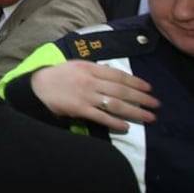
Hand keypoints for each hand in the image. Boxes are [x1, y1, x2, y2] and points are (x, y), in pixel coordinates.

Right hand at [30, 60, 159, 132]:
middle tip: (156, 104)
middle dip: (141, 98)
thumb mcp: (76, 65)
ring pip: (115, 104)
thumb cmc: (58, 75)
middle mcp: (90, 81)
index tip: (149, 88)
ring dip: (134, 111)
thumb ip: (96, 68)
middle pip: (121, 90)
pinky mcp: (79, 110)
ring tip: (148, 117)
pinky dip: (115, 122)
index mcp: (90, 68)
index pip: (118, 75)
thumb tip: (113, 70)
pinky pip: (101, 117)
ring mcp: (86, 96)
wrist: (37, 87)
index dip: (136, 82)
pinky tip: (126, 127)